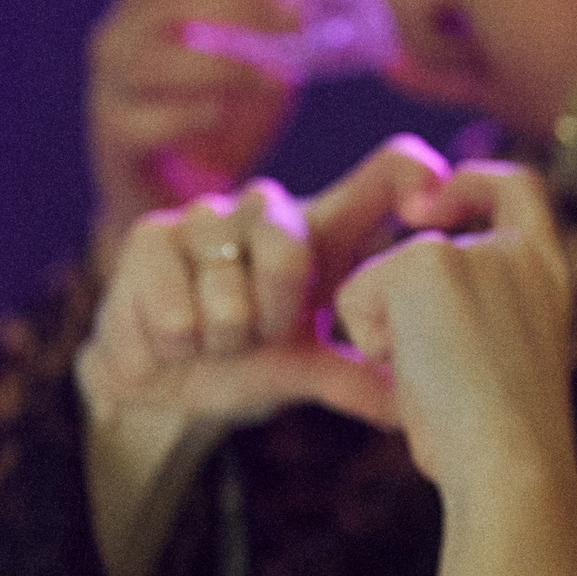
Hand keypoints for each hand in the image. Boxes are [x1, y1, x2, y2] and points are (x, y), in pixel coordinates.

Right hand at [74, 136, 447, 575]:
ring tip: (219, 336)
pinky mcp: (150, 235)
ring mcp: (208, 214)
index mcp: (328, 226)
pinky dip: (180, 343)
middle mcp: (271, 206)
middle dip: (273, 313)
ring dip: (224, 334)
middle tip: (261, 332)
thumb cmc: (252, 357)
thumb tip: (413, 407)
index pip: (389, 169)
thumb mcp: (311, 365)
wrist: (163, 376)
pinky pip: (177, 311)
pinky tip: (177, 336)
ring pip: (228, 287)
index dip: (414, 175)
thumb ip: (358, 376)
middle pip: (290, 244)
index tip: (426, 211)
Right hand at [87, 0, 299, 265]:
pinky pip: (144, 121)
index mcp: (147, 1)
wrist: (179, 194)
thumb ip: (275, 21)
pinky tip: (226, 114)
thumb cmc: (220, 107)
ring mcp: (110, 88)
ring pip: (153, 61)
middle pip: (164, 1)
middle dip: (237, 5)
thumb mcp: (250, 53)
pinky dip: (192, 115)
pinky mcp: (115, 138)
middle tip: (296, 20)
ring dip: (225, 64)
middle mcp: (119, 36)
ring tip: (276, 78)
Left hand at [333, 163, 576, 500]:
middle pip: (431, 242)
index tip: (435, 207)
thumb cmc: (505, 445)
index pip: (519, 188)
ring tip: (426, 379)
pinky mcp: (423, 259)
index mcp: (550, 274)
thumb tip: (419, 325)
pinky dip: (366, 336)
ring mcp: (473, 250)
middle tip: (398, 350)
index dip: (474, 183)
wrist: (511, 464)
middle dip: (396, 290)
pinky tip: (404, 371)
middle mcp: (518, 251)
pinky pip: (357, 291)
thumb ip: (480, 317)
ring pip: (389, 273)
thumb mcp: (507, 364)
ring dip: (387, 329)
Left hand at [369, 0, 576, 140]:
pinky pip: (407, 0)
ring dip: (418, 32)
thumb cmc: (560, 87)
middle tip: (456, 51)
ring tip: (475, 56)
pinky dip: (427, 42)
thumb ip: (433, 52)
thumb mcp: (487, 58)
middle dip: (401, 6)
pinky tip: (474, 58)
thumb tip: (385, 63)